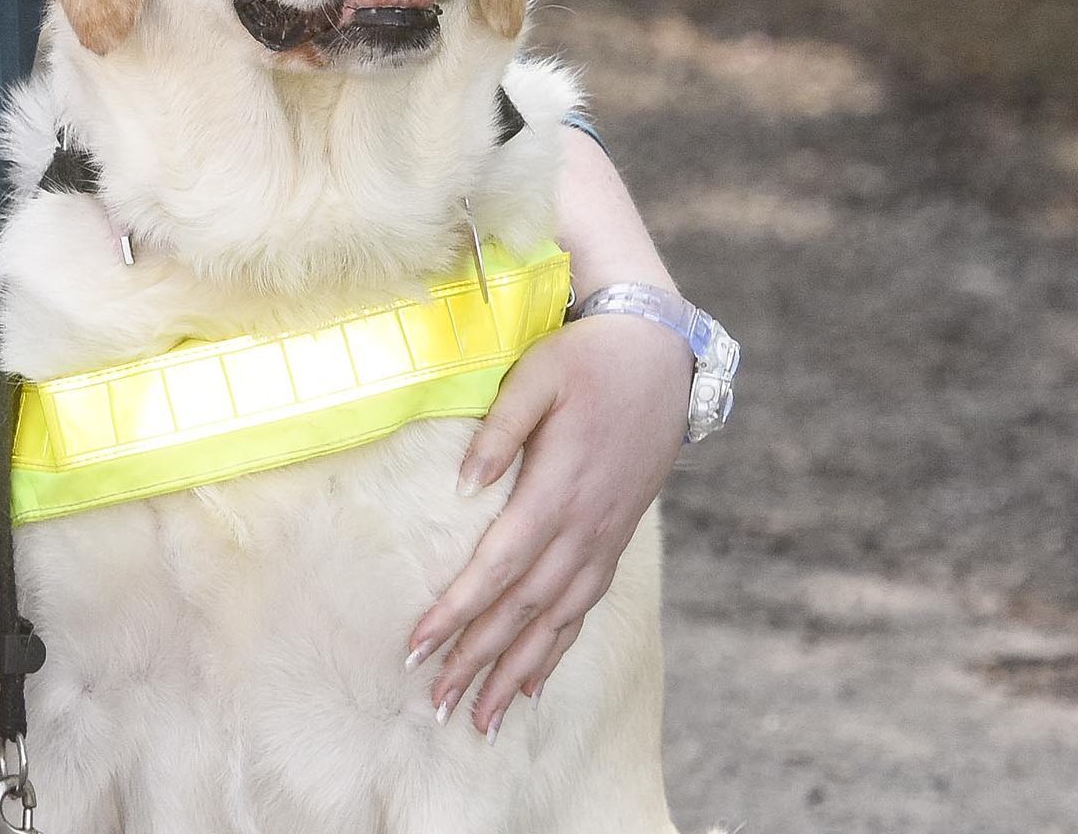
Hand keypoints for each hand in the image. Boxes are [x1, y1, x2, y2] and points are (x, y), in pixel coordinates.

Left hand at [404, 310, 688, 735]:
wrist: (659, 357)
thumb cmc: (586, 360)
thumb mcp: (536, 377)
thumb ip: (499, 430)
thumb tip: (464, 486)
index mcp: (558, 489)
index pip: (497, 567)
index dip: (456, 611)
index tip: (417, 646)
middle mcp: (583, 528)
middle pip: (523, 610)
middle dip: (477, 660)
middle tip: (436, 703)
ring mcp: (603, 540)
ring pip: (556, 623)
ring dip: (516, 673)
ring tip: (481, 719)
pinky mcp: (613, 541)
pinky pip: (582, 610)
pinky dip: (556, 652)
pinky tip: (532, 686)